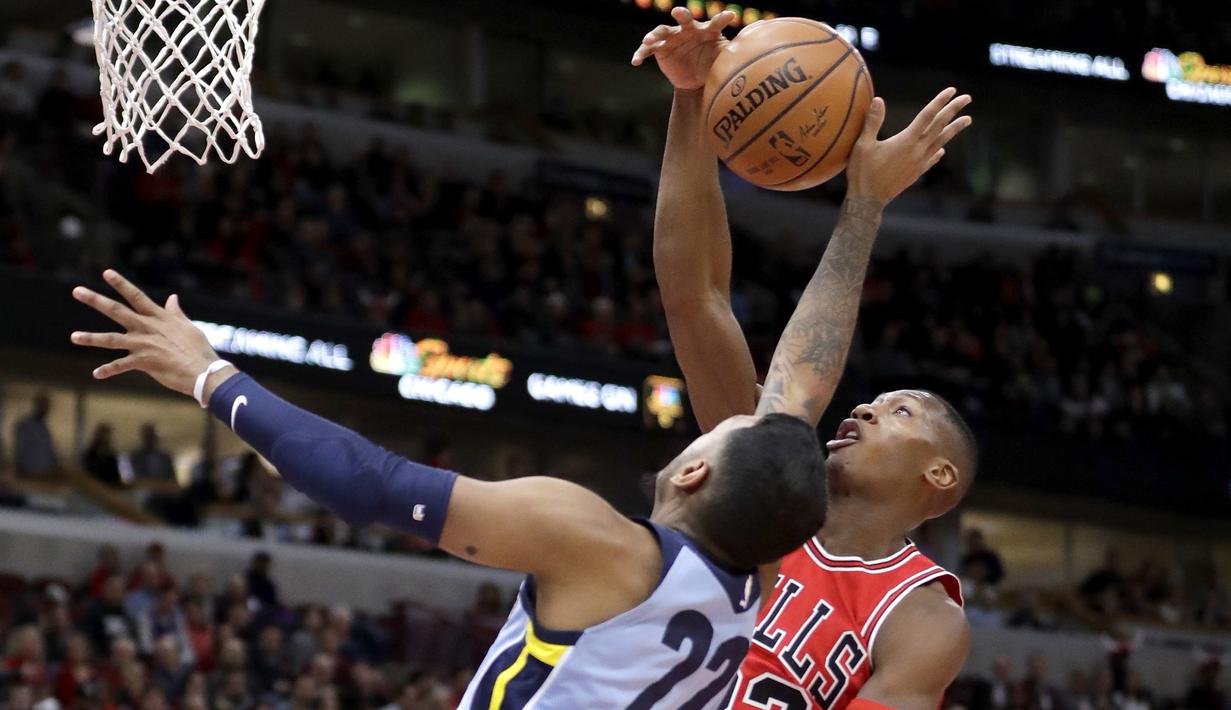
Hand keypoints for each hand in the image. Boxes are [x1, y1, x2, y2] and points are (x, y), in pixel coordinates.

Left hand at [71, 270, 220, 396]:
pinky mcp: (144, 362)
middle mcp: (147, 328)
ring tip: (74, 336)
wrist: (204, 371)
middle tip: (77, 291)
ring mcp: (144, 344)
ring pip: (111, 339)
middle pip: (116, 311)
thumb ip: (176, 312)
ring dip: (91, 338)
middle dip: (96, 300)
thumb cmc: (199, 349)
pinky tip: (96, 374)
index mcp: (159, 317)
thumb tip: (173, 298)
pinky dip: (108, 370)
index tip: (106, 272)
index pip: (136, 296)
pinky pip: (121, 366)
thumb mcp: (188, 327)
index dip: (121, 283)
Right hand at [630, 7, 735, 90]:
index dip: (722, 18)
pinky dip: (641, 55)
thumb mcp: (721, 61)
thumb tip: (749, 54)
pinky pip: (648, 51)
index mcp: (707, 31)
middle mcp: (687, 30)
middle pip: (683, 18)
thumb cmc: (711, 65)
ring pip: (661, 31)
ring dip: (653, 35)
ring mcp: (672, 38)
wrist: (694, 79)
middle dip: (681, 14)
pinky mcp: (660, 50)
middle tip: (677, 12)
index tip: (731, 15)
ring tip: (647, 40)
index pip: (715, 23)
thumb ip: (731, 55)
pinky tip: (635, 62)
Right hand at [845, 88, 972, 205]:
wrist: (868, 201)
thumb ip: (872, 122)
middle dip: (954, 110)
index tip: (952, 90)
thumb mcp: (862, 145)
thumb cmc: (863, 172)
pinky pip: (932, 159)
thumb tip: (878, 99)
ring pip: (941, 141)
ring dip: (954, 129)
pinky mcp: (916, 173)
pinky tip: (942, 149)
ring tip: (967, 119)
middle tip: (967, 98)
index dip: (939, 101)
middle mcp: (917, 150)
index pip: (927, 116)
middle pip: (939, 126)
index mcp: (906, 141)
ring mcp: (919, 163)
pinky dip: (939, 151)